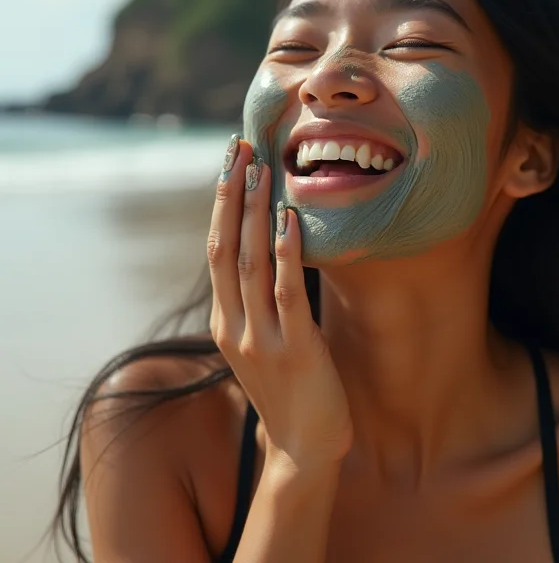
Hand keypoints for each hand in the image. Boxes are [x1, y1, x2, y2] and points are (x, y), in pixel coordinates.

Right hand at [208, 137, 352, 472]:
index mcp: (226, 321)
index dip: (221, 205)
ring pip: (250, 263)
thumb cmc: (289, 387)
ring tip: (261, 169)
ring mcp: (261, 338)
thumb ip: (260, 299)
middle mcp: (235, 325)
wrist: (305, 447)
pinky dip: (285, 254)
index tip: (231, 162)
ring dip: (253, 213)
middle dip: (230, 195)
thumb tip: (272, 248)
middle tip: (238, 148)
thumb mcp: (263, 339)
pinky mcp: (295, 349)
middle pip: (224, 247)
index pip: (215, 250)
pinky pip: (288, 293)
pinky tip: (288, 221)